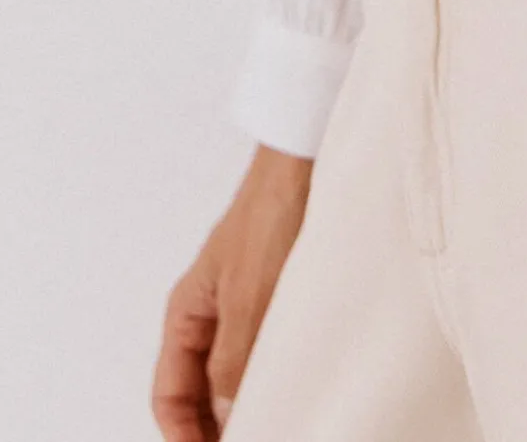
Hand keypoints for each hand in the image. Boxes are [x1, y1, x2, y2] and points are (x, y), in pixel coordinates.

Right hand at [152, 144, 311, 438]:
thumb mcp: (250, 299)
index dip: (181, 435)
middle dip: (213, 425)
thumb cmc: (271, 216)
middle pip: (198, 390)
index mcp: (187, 313)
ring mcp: (242, 304)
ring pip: (232, 373)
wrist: (307, 163)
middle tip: (250, 438)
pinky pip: (262, 350)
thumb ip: (234, 360)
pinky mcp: (275, 295)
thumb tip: (226, 414)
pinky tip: (293, 387)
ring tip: (274, 421)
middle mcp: (209, 313)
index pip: (169, 394)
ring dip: (245, 401)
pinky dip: (269, 375)